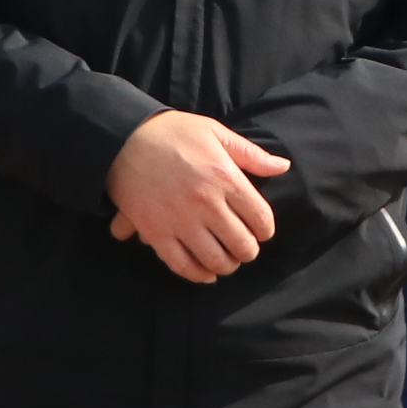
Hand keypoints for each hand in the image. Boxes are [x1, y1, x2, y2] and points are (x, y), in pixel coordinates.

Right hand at [106, 110, 290, 282]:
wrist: (124, 137)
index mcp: (225, 177)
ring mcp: (180, 220)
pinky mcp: (156, 232)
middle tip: (245, 248)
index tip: (261, 231)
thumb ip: (251, 155)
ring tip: (227, 260)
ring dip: (227, 265)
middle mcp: (206, 203)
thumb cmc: (173, 132)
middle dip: (248, 251)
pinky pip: (182, 264)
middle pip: (242, 244)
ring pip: (215, 259)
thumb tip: (283, 166)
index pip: (261, 218)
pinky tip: (206, 274)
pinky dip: (198, 275)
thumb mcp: (216, 133)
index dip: (266, 230)